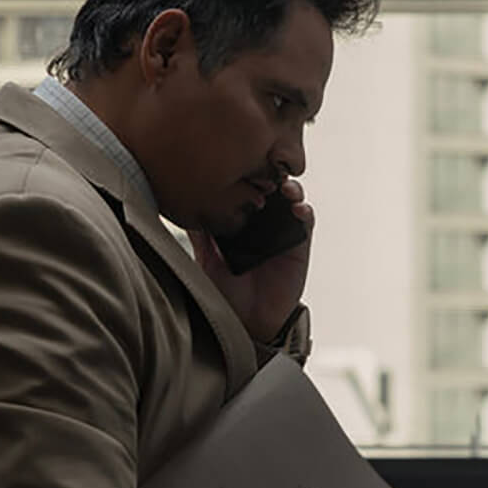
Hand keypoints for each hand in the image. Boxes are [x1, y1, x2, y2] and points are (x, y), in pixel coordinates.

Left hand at [189, 180, 314, 343]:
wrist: (246, 322)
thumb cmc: (224, 295)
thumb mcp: (205, 260)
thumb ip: (200, 235)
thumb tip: (183, 204)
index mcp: (237, 224)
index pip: (244, 192)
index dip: (245, 176)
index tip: (239, 164)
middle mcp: (259, 224)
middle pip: (268, 190)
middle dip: (269, 175)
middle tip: (265, 170)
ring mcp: (280, 232)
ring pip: (288, 199)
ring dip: (290, 188)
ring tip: (284, 187)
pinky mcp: (298, 245)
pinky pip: (305, 222)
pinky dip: (304, 211)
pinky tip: (297, 209)